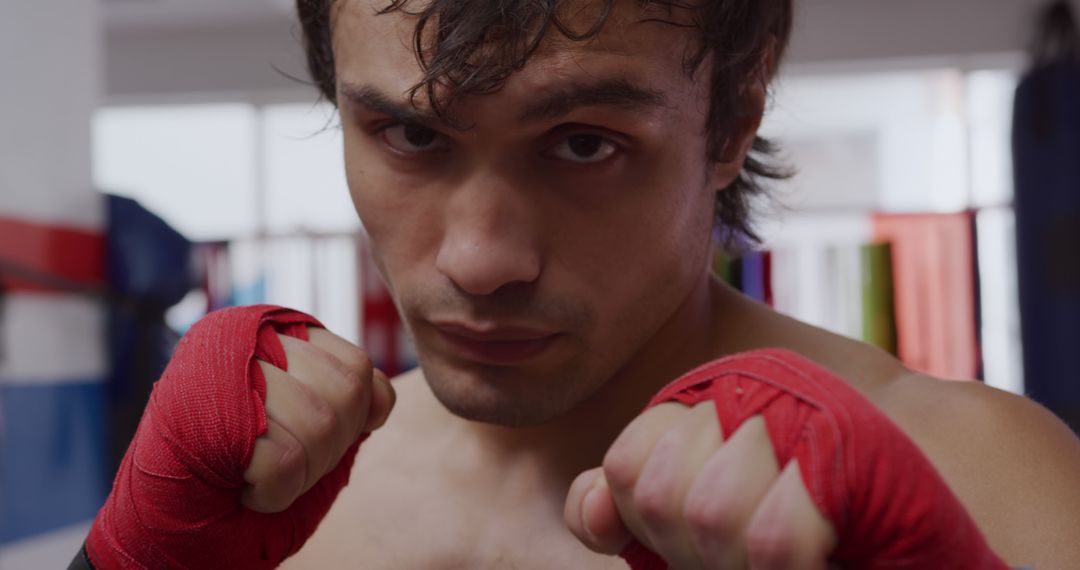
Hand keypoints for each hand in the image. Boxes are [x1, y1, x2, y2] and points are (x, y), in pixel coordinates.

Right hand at [86, 306, 393, 568]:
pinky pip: (284, 460)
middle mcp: (246, 335)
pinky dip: (273, 492)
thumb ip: (347, 404)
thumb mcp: (311, 437)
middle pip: (346, 391)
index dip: (352, 420)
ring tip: (259, 474)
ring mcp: (220, 365)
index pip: (358, 367)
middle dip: (327, 449)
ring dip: (300, 471)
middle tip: (282, 463)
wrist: (166, 536)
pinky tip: (242, 486)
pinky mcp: (201, 410)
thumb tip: (380, 399)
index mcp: (275, 333)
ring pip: (320, 422)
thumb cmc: (242, 488)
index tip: (308, 444)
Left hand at [566, 402, 835, 568]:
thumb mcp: (703, 524)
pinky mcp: (848, 451)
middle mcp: (747, 386)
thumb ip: (635, 507)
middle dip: (694, 556)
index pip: (625, 464)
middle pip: (656, 495)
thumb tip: (592, 514)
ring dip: (739, 567)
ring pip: (708, 517)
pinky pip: (775, 540)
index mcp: (707, 398)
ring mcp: (799, 409)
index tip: (687, 549)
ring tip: (779, 560)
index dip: (643, 526)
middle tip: (746, 559)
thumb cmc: (805, 537)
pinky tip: (818, 562)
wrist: (920, 549)